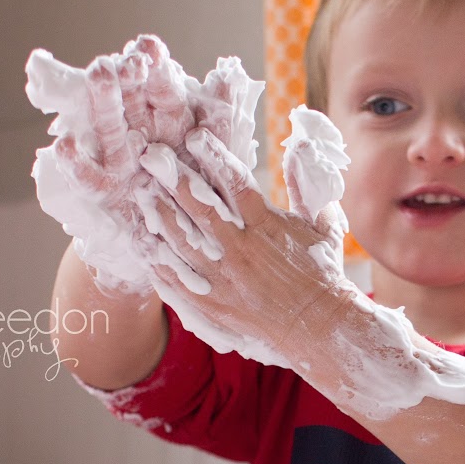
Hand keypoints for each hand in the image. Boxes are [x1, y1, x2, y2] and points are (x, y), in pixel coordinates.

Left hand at [141, 127, 355, 365]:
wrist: (319, 327)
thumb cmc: (322, 273)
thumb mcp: (322, 224)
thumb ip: (305, 184)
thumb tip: (300, 144)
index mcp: (266, 226)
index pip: (235, 182)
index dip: (213, 156)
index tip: (194, 136)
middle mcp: (240, 250)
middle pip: (199, 207)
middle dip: (173, 178)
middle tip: (151, 156)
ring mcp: (223, 279)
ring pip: (181, 242)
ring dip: (159, 215)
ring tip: (141, 194)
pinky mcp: (213, 305)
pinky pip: (177, 281)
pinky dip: (158, 261)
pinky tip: (143, 243)